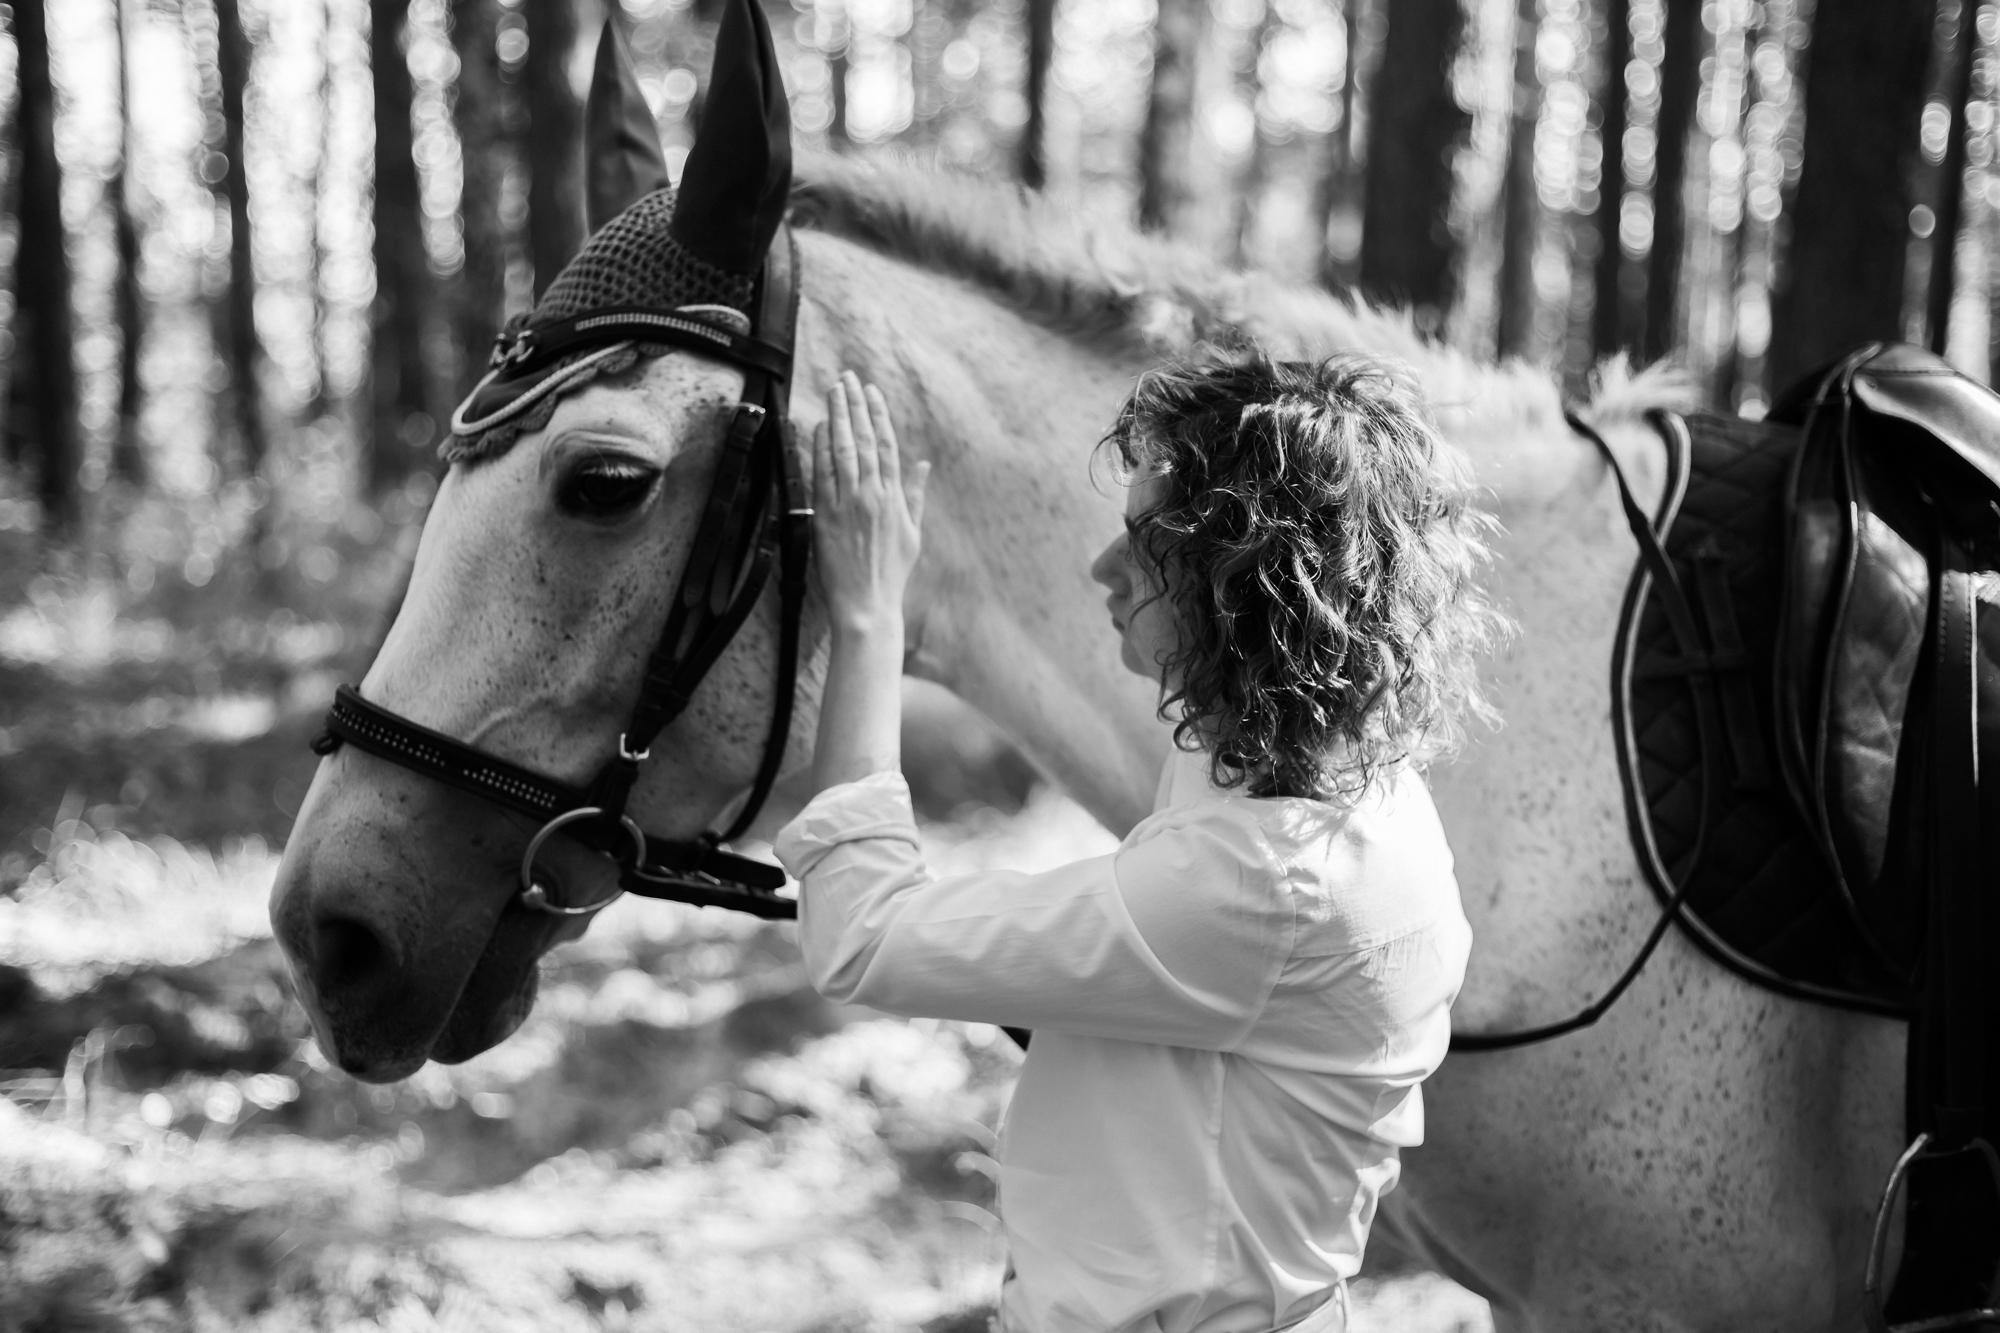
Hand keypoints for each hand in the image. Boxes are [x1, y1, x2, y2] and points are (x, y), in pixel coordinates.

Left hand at [811, 371, 930, 632]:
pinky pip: (823, 474)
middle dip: (855, 405)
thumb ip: (916, 495)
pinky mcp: (827, 516)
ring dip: (837, 416)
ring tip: (833, 391)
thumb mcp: (913, 533)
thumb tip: (924, 464)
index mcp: (895, 497)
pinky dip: (820, 448)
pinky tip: (818, 427)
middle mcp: (873, 495)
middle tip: (847, 377)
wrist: (868, 604)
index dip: (878, 414)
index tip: (871, 391)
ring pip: (843, 450)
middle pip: (863, 439)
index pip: (886, 444)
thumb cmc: (892, 573)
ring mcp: (849, 504)